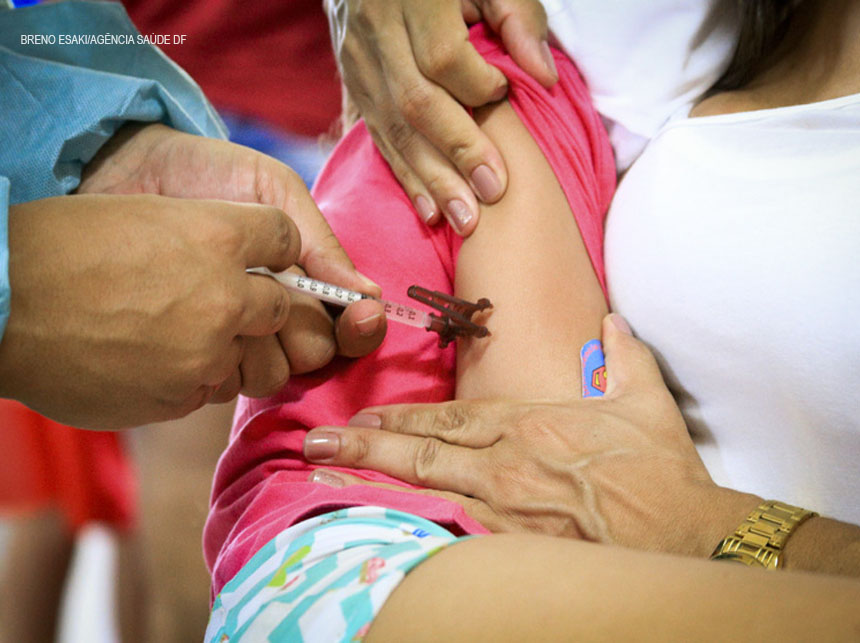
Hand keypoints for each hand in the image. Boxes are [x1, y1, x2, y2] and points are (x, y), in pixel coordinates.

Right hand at [0, 194, 300, 428]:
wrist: (0, 307)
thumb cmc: (59, 249)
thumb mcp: (143, 217)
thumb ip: (207, 237)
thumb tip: (244, 262)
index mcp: (217, 237)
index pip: (287, 239)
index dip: (277, 248)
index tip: (265, 258)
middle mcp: (224, 297)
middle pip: (281, 307)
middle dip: (259, 306)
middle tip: (219, 303)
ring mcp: (204, 354)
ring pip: (250, 358)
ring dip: (227, 349)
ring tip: (176, 336)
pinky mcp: (180, 398)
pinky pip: (210, 390)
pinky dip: (191, 378)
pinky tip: (149, 360)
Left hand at [79, 123, 386, 383]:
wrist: (123, 174)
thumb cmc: (204, 174)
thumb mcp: (271, 189)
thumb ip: (316, 238)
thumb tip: (367, 293)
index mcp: (303, 282)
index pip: (349, 327)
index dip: (360, 328)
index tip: (359, 316)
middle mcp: (276, 317)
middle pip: (316, 354)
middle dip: (304, 331)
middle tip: (272, 294)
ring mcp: (235, 339)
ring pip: (275, 374)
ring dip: (262, 347)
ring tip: (227, 307)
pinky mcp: (192, 356)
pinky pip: (224, 382)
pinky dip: (221, 363)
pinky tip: (199, 330)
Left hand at [304, 314, 760, 556]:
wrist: (690, 531)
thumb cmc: (663, 471)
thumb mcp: (646, 399)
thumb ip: (622, 353)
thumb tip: (610, 320)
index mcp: (530, 424)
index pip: (450, 418)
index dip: (401, 418)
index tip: (361, 417)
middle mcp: (509, 464)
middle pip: (423, 451)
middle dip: (364, 445)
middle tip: (315, 443)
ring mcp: (508, 509)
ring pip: (425, 492)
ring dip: (371, 485)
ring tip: (323, 481)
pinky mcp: (516, 548)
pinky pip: (451, 537)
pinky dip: (409, 530)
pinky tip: (374, 533)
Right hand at [326, 0, 555, 234]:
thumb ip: (516, 16)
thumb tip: (543, 75)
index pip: (443, 58)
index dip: (477, 86)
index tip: (505, 95)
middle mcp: (377, 32)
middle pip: (416, 104)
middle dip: (457, 153)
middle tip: (492, 194)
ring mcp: (357, 61)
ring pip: (393, 129)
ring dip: (430, 179)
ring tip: (464, 221)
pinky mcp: (352, 84)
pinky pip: (377, 137)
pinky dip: (405, 176)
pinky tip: (429, 210)